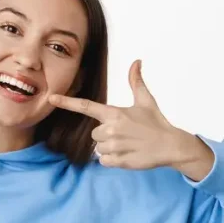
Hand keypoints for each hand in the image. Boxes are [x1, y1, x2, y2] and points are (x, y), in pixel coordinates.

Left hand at [48, 59, 184, 169]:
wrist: (171, 145)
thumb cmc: (156, 123)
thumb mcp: (146, 101)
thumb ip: (136, 82)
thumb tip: (136, 61)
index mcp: (115, 113)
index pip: (86, 106)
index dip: (67, 102)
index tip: (52, 98)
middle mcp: (112, 129)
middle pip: (95, 134)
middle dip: (106, 136)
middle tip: (125, 135)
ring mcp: (115, 146)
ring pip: (99, 149)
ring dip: (110, 149)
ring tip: (128, 145)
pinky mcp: (119, 161)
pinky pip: (103, 161)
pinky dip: (112, 160)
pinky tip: (126, 154)